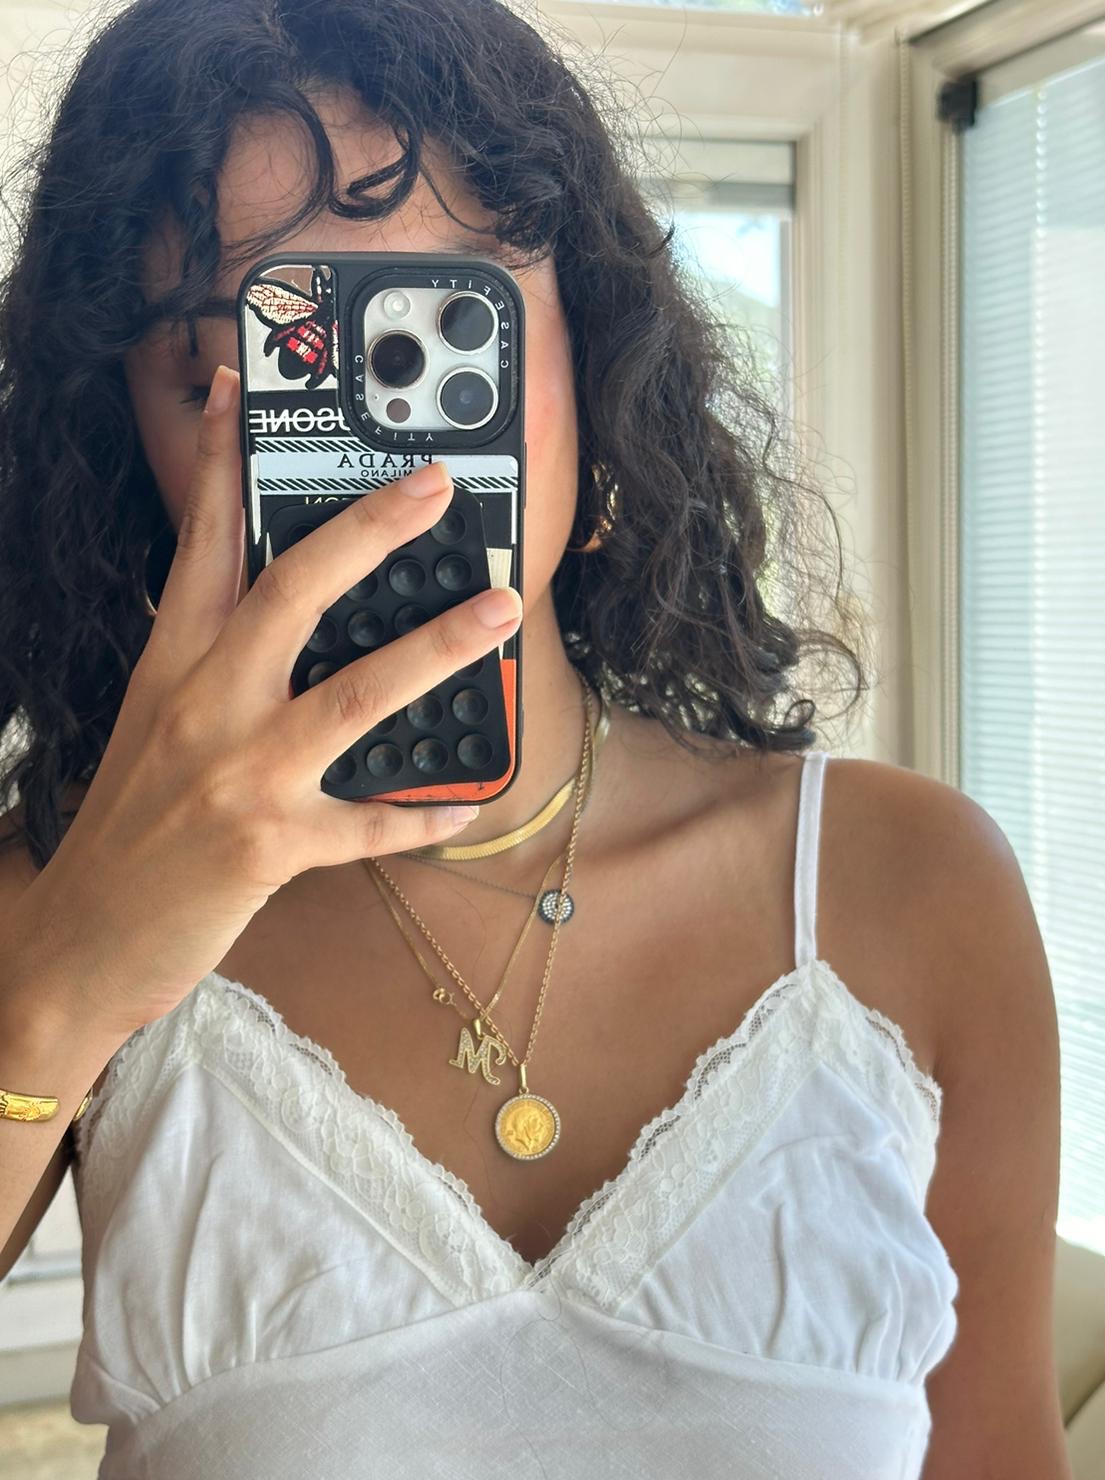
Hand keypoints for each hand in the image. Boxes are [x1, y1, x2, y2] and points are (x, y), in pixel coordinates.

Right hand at [11, 364, 521, 1038]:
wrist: (81, 937)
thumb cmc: (128, 826)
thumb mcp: (154, 723)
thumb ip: (211, 664)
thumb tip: (282, 609)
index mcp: (171, 667)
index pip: (200, 544)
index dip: (222, 462)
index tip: (244, 392)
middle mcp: (204, 707)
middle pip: (291, 593)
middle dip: (368, 532)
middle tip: (434, 488)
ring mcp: (239, 776)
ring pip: (351, 693)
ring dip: (434, 649)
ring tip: (498, 611)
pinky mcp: (269, 848)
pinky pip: (365, 825)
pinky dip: (419, 813)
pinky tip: (466, 801)